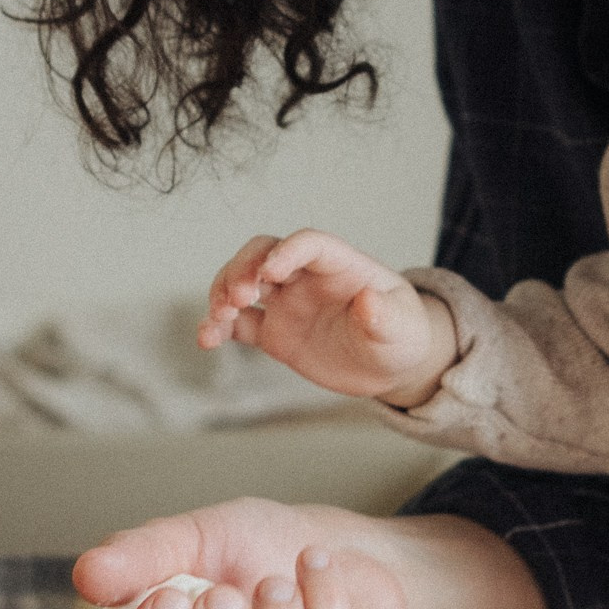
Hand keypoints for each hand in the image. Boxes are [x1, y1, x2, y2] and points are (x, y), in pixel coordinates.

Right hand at [198, 230, 456, 405]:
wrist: (388, 366)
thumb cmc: (401, 335)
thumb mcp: (401, 329)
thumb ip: (385, 315)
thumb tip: (369, 300)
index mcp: (339, 265)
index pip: (308, 243)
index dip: (287, 251)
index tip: (271, 272)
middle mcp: (305, 277)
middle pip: (263, 251)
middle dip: (244, 267)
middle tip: (241, 296)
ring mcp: (285, 302)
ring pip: (242, 281)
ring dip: (223, 291)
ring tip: (218, 317)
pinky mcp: (272, 331)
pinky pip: (237, 324)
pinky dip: (217, 327)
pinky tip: (206, 339)